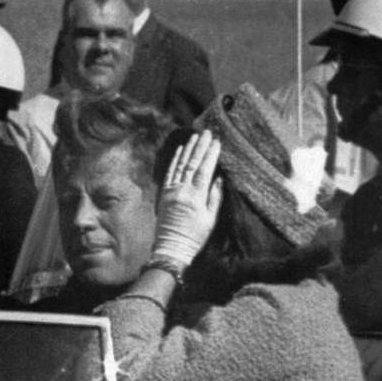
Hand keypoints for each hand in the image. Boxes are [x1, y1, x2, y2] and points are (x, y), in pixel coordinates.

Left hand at [151, 131, 222, 266]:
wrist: (171, 248)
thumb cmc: (195, 236)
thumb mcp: (211, 219)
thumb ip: (214, 197)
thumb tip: (218, 178)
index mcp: (195, 197)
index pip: (204, 170)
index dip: (210, 155)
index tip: (216, 142)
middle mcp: (181, 191)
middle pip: (192, 164)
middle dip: (200, 147)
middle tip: (206, 132)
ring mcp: (171, 191)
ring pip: (180, 165)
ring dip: (187, 150)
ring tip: (195, 136)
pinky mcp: (163, 194)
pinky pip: (169, 173)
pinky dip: (175, 160)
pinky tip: (180, 150)